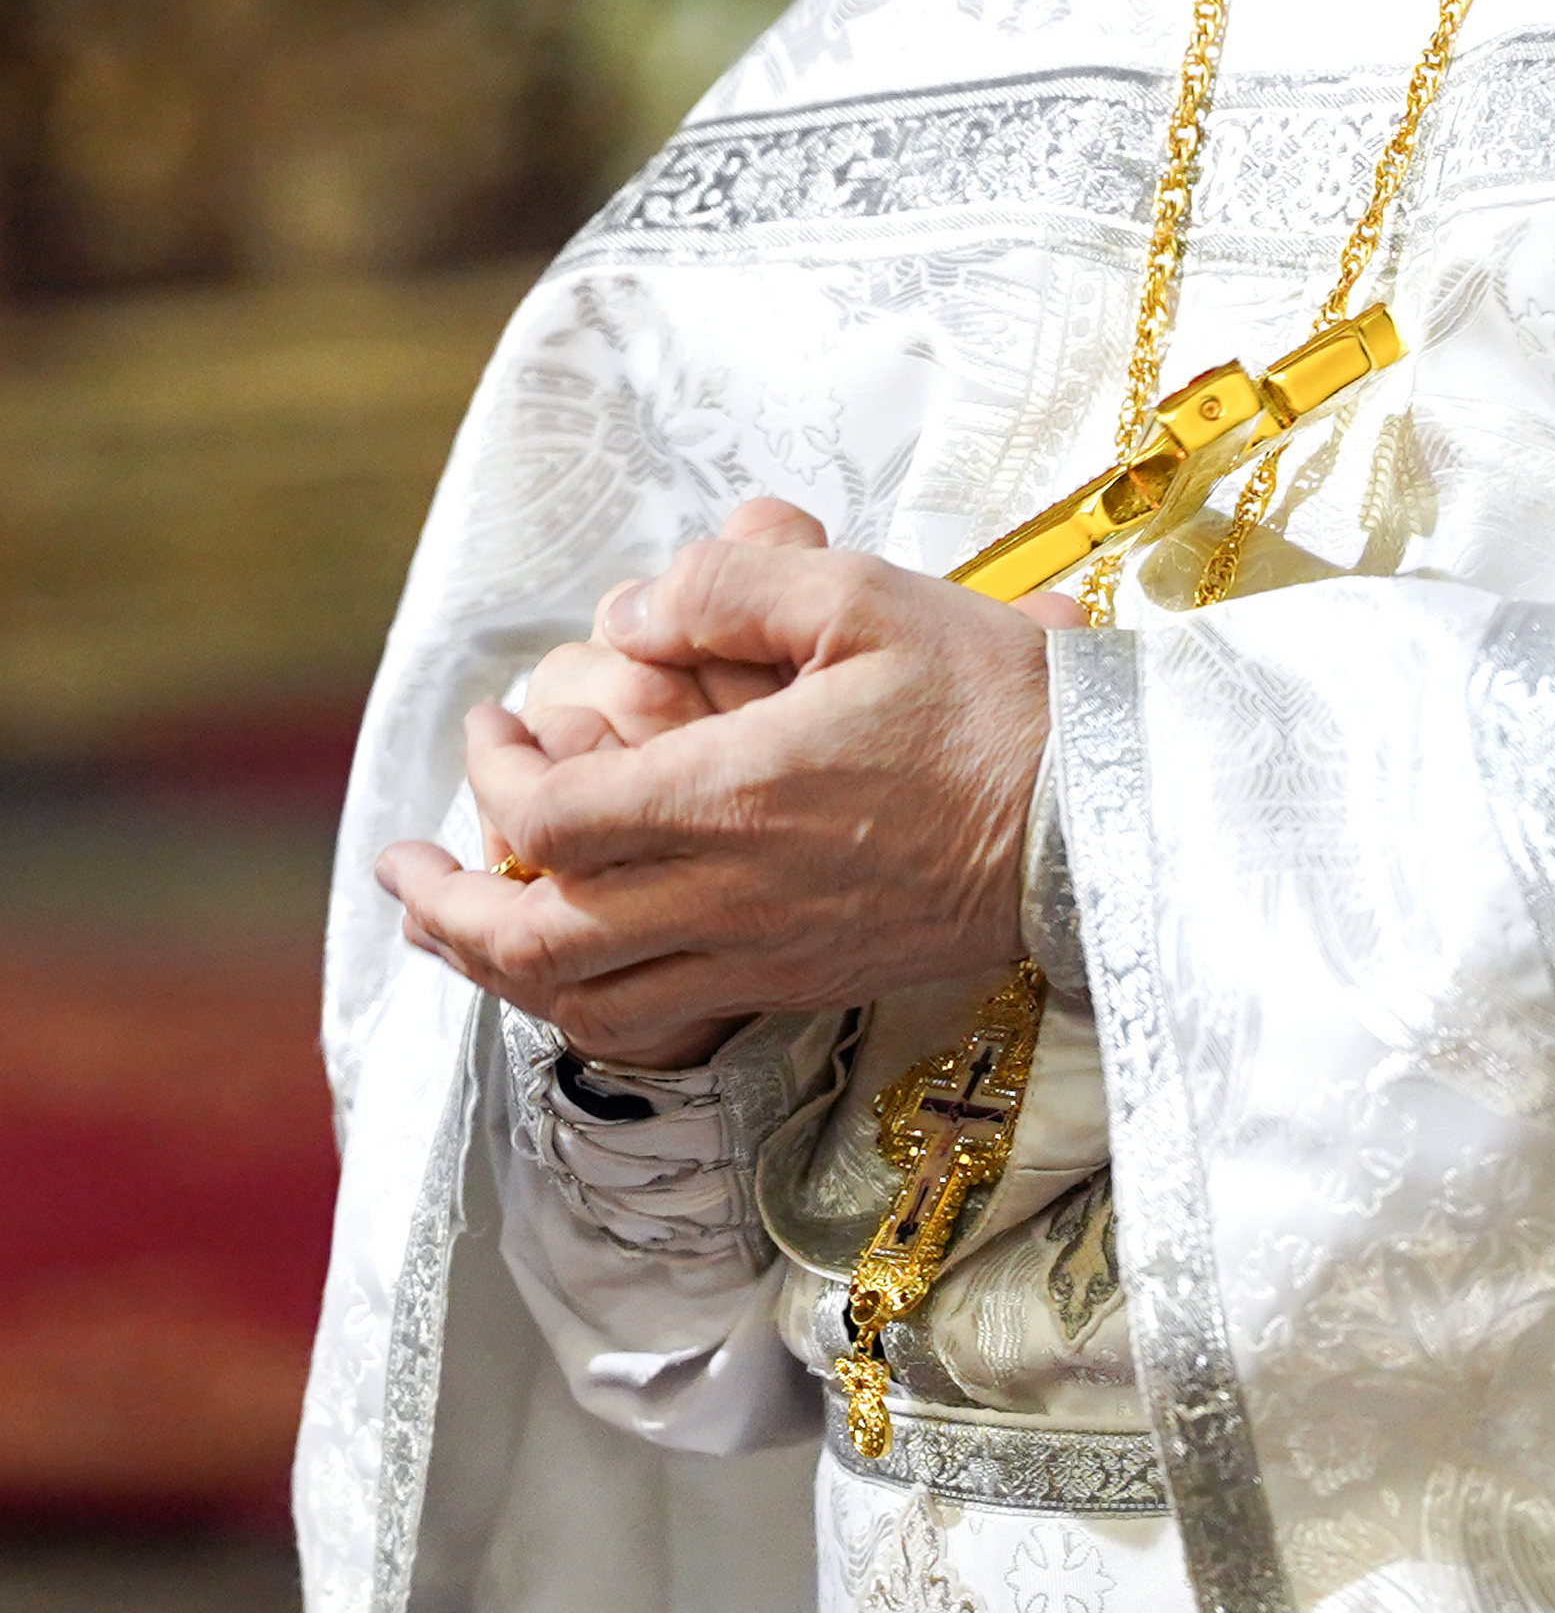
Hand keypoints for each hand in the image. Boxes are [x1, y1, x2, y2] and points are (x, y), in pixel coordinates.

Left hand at [377, 540, 1056, 1067]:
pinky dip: (585, 1008)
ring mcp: (764, 957)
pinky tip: (578, 974)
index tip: (493, 719)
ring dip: (498, 971)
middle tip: (400, 868)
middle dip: (445, 907)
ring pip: (584, 1005)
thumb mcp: (866, 597)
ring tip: (461, 928)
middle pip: (536, 940)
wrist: (1097, 823)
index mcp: (732, 798)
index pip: (555, 812)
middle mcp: (729, 897)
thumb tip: (632, 612)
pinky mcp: (801, 987)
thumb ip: (735, 586)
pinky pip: (657, 1027)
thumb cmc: (990, 705)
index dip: (496, 770)